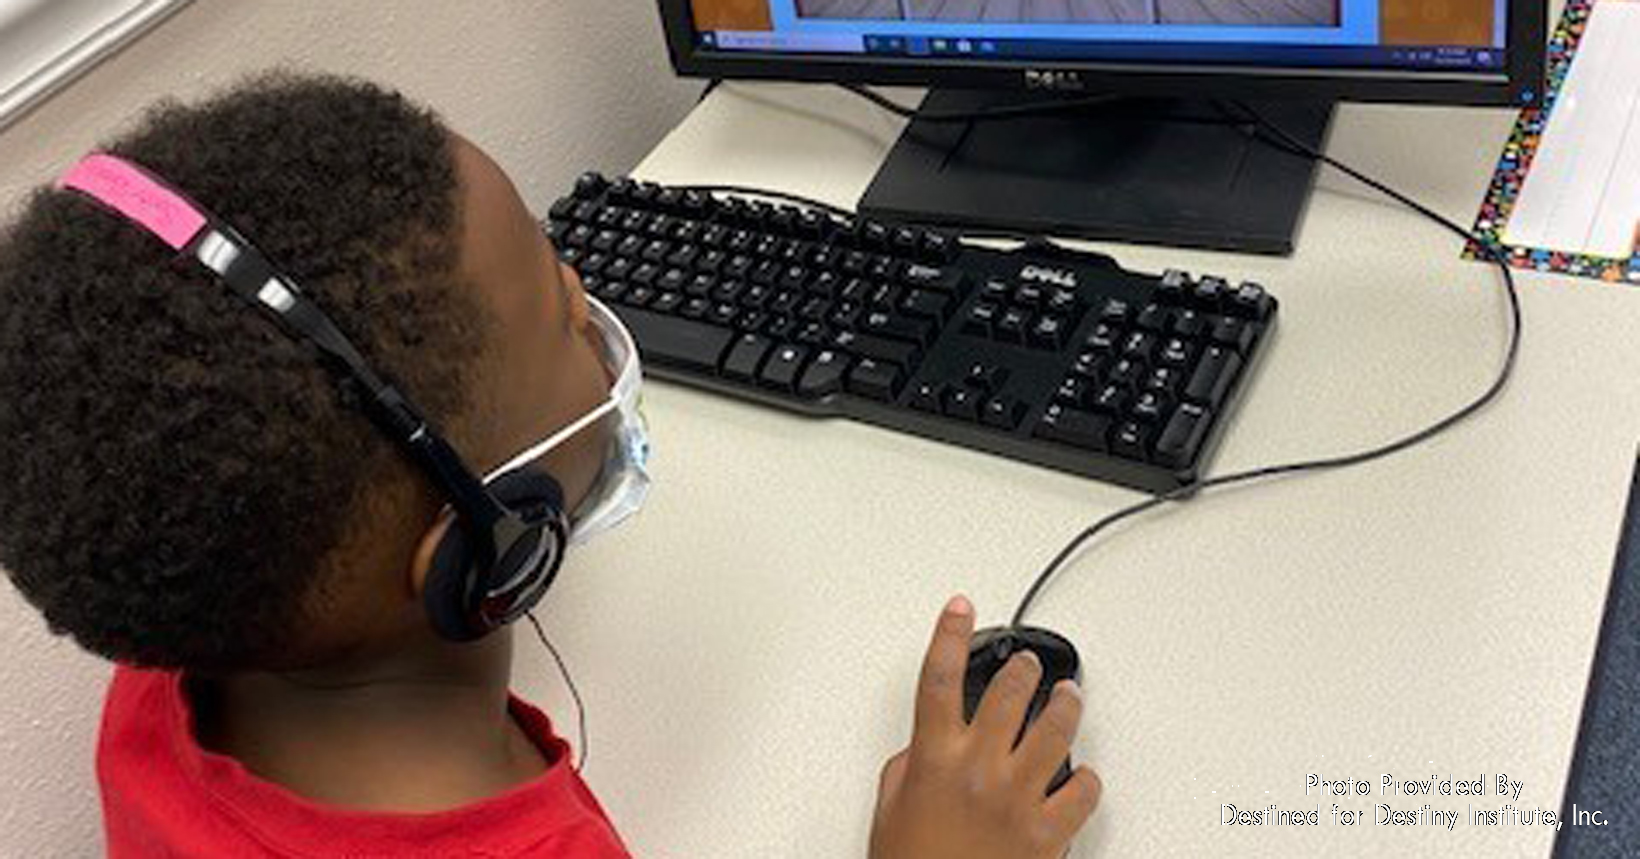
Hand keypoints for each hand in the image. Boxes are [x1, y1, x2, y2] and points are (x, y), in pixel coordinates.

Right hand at [869, 596, 1100, 858]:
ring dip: (1066, 705)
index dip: (949, 634)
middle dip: (1022, 667)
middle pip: (1009, 692)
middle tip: (1028, 663)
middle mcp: (979, 770)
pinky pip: (1084, 790)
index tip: (960, 607)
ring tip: (1069, 697)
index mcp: (933, 760)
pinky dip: (1087, 780)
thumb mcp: (891, 812)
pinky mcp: (1048, 832)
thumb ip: (910, 768)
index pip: (939, 678)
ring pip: (1057, 728)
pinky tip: (1083, 776)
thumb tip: (926, 749)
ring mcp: (1018, 798)